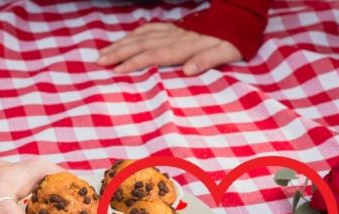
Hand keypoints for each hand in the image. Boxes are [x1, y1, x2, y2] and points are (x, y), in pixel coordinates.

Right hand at [96, 22, 241, 74]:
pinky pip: (149, 28)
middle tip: (99, 62)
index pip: (153, 55)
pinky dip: (134, 34)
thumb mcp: (227, 52)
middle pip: (141, 45)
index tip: (116, 70)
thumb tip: (188, 70)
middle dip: (118, 53)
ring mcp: (173, 30)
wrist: (240, 17)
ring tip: (103, 53)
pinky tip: (125, 39)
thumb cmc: (234, 39)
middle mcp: (175, 37)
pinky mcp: (175, 26)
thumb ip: (207, 60)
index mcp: (185, 46)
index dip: (134, 62)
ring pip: (141, 36)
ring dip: (121, 44)